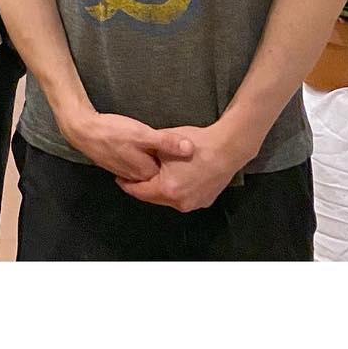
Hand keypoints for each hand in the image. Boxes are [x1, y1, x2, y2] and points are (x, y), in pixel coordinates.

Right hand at [65, 109, 193, 181]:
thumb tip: (191, 149)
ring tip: (171, 155)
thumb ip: (167, 142)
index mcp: (147, 172)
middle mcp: (138, 176)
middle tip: (186, 157)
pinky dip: (147, 161)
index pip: (172, 175)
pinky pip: (139, 167)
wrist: (84, 131)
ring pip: (150, 171)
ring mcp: (127, 172)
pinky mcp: (119, 165)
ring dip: (160, 166)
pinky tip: (149, 151)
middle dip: (173, 169)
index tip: (194, 154)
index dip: (184, 165)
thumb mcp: (143, 133)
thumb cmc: (112, 132)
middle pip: (162, 176)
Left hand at [116, 125, 246, 212]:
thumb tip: (135, 156)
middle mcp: (180, 202)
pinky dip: (177, 189)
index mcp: (167, 190)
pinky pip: (184, 197)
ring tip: (155, 175)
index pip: (140, 192)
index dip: (127, 185)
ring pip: (169, 198)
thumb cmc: (197, 144)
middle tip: (134, 177)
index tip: (119, 178)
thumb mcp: (164, 144)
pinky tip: (175, 177)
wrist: (227, 148)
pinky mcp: (205, 201)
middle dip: (144, 187)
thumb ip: (148, 154)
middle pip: (154, 197)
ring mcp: (194, 204)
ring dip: (161, 189)